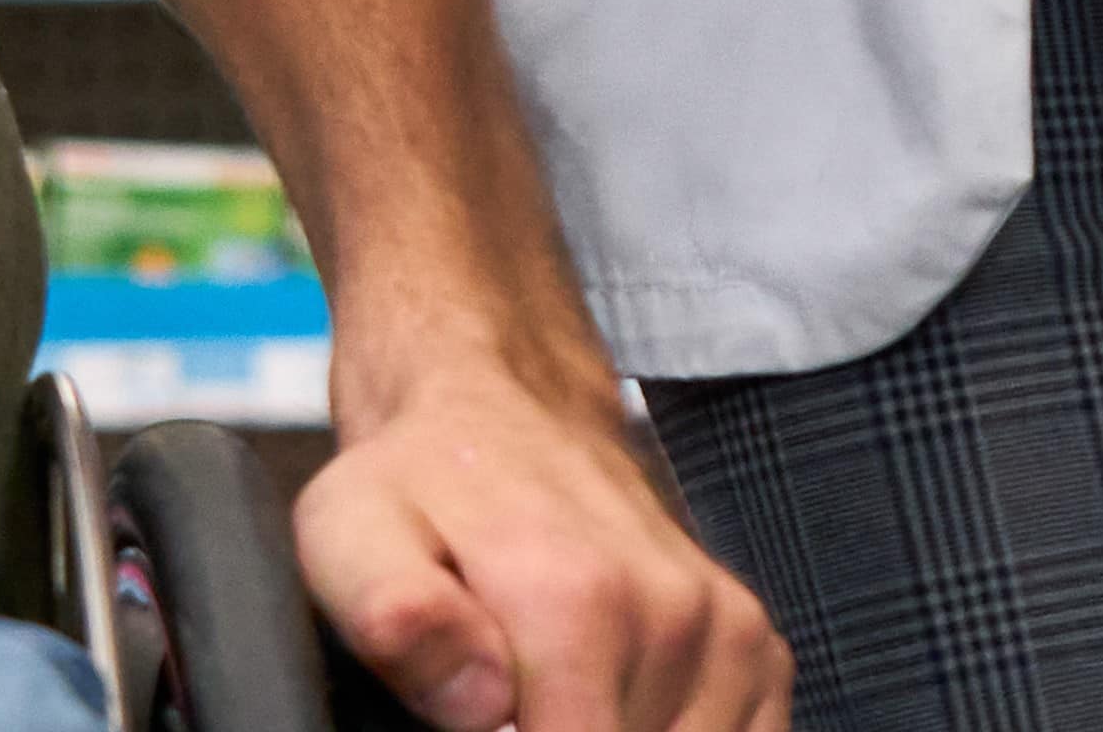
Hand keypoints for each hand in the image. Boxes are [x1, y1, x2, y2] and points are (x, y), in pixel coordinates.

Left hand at [299, 327, 784, 731]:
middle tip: (508, 694)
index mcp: (573, 600)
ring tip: (554, 683)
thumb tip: (480, 705)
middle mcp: (669, 611)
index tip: (489, 717)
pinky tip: (615, 693)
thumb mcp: (350, 532)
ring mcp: (722, 626)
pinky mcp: (752, 641)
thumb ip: (395, 616)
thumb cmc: (418, 480)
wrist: (494, 402)